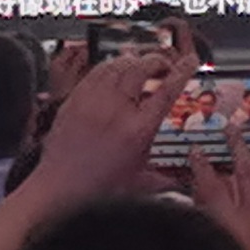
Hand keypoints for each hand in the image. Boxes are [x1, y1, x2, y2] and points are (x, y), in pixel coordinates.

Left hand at [24, 50, 183, 207]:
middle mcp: (116, 110)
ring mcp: (93, 101)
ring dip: (134, 61)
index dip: (182, 71)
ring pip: (118, 64)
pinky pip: (96, 71)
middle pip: (142, 67)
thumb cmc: (97, 188)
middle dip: (158, 61)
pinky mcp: (75, 99)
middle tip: (164, 65)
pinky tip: (115, 73)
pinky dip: (110, 67)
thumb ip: (165, 178)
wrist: (58, 188)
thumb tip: (183, 181)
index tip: (190, 61)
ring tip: (140, 66)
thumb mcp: (139, 180)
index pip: (167, 91)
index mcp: (138, 130)